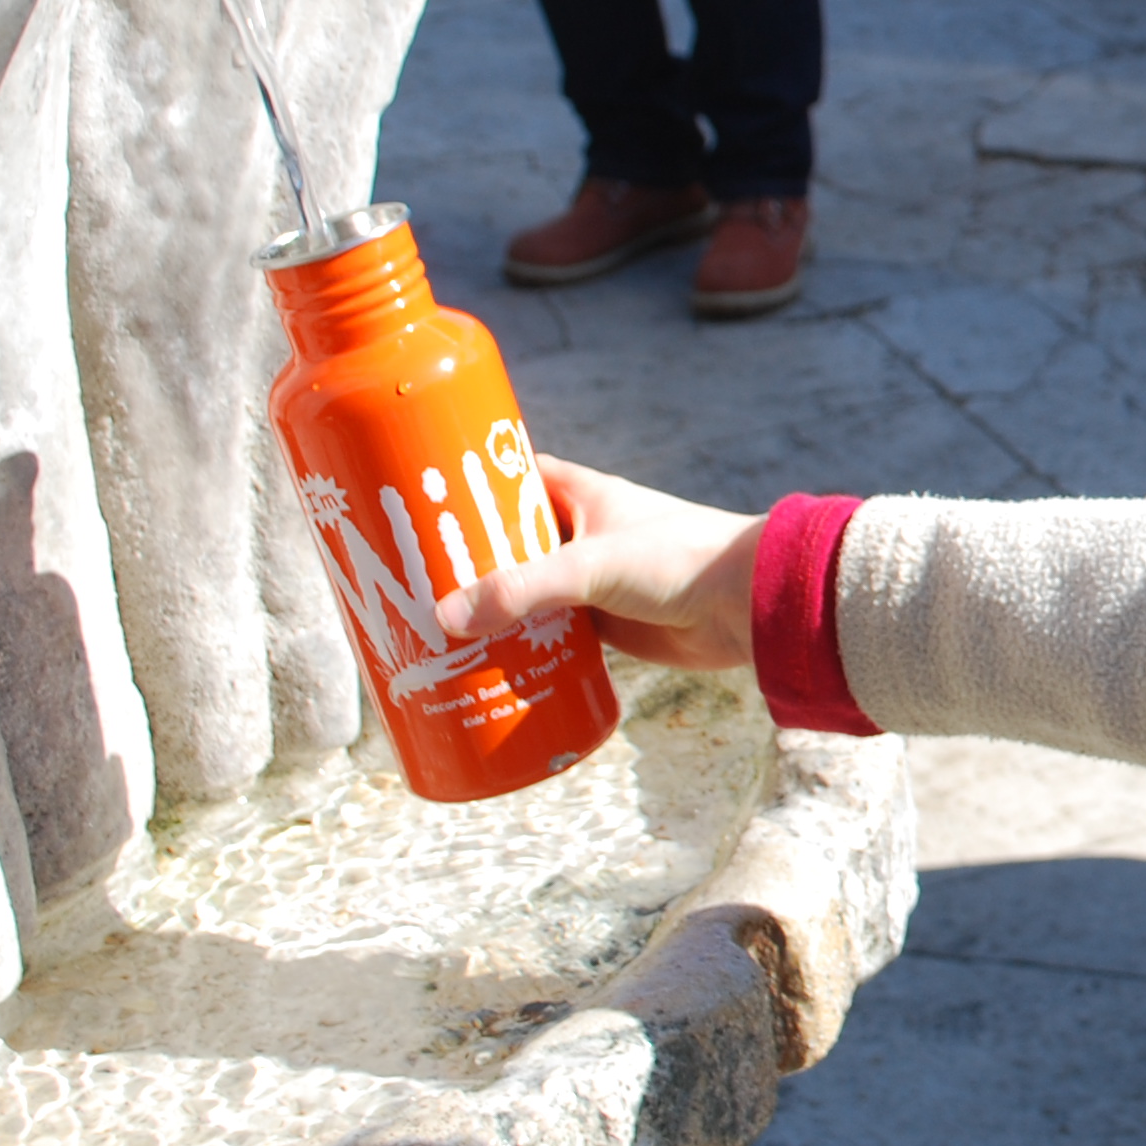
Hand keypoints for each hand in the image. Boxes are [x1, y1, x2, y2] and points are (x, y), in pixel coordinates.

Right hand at [435, 456, 758, 673]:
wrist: (750, 606)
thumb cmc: (681, 560)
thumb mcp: (593, 566)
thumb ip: (523, 590)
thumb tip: (446, 619)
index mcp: (576, 494)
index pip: (504, 479)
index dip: (459, 487)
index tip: (405, 504)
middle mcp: (576, 534)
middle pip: (500, 544)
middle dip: (456, 564)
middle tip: (395, 584)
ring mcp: (586, 582)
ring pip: (518, 595)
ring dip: (481, 612)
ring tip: (417, 631)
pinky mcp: (600, 626)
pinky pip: (543, 635)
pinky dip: (513, 647)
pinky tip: (472, 666)